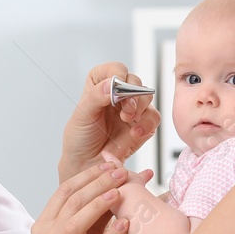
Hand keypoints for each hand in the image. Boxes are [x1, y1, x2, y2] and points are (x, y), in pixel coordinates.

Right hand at [29, 160, 132, 233]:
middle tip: (120, 172)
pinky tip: (125, 226)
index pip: (64, 191)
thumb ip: (86, 215)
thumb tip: (115, 186)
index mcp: (45, 225)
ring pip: (76, 224)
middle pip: (71, 202)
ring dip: (98, 205)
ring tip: (119, 191)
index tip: (109, 164)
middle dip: (97, 183)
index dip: (87, 175)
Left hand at [59, 63, 162, 182]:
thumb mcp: (82, 115)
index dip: (118, 75)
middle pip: (135, 82)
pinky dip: (147, 123)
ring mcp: (132, 110)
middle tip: (125, 108)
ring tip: (127, 120)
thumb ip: (95, 97)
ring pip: (147, 97)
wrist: (87, 163)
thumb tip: (111, 84)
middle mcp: (118, 95)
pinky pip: (153, 118)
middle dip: (132, 94)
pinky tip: (135, 132)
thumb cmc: (80, 138)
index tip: (116, 87)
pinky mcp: (142, 125)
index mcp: (100, 85)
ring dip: (140, 107)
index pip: (115, 69)